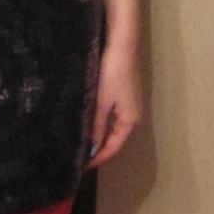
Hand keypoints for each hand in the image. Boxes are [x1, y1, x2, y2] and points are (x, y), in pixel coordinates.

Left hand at [86, 40, 142, 168]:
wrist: (123, 47)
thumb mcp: (101, 102)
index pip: (113, 147)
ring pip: (114, 128)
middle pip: (115, 139)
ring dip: (101, 137)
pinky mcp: (126, 96)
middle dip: (99, 149)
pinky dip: (103, 125)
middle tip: (80, 157)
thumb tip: (92, 147)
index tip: (83, 166)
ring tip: (83, 144)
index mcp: (130, 120)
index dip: (98, 157)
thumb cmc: (112, 74)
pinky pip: (114, 118)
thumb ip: (96, 125)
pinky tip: (91, 124)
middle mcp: (134, 115)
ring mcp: (131, 105)